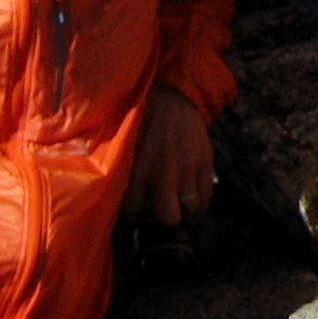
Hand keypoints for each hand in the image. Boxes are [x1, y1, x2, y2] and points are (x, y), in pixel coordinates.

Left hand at [122, 84, 215, 225]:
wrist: (174, 95)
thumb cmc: (143, 119)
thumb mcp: (125, 144)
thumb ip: (122, 169)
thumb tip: (111, 194)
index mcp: (139, 167)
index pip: (133, 211)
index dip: (131, 221)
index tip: (132, 220)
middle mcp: (164, 171)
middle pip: (167, 217)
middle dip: (161, 223)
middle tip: (156, 218)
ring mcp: (188, 168)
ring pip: (190, 210)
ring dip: (183, 215)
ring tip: (176, 212)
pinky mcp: (205, 162)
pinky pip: (206, 196)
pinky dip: (200, 206)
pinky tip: (192, 204)